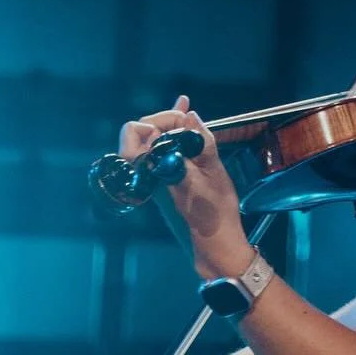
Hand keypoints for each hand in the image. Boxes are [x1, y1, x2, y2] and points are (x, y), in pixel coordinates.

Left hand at [119, 96, 250, 277]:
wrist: (214, 242)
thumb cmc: (214, 210)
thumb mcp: (213, 172)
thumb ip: (200, 142)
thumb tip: (190, 116)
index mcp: (155, 168)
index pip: (142, 130)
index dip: (165, 119)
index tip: (188, 120)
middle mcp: (148, 171)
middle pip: (141, 133)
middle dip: (164, 121)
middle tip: (189, 119)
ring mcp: (154, 177)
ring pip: (151, 142)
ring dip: (169, 126)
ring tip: (187, 113)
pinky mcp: (164, 181)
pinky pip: (160, 153)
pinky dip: (172, 138)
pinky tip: (187, 123)